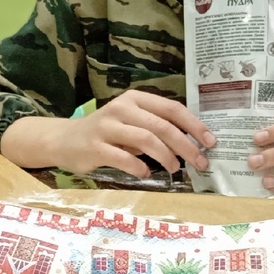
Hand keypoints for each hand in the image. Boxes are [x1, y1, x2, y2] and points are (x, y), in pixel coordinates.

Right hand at [2, 89, 215, 176]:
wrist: (63, 140)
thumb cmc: (105, 133)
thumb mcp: (130, 122)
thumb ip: (155, 128)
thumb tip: (191, 143)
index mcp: (135, 99)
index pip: (171, 108)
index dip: (194, 125)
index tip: (210, 141)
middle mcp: (121, 109)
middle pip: (161, 126)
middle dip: (185, 145)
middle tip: (200, 162)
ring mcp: (106, 127)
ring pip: (145, 139)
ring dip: (166, 157)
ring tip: (175, 169)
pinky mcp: (94, 147)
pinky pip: (123, 158)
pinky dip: (139, 168)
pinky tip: (146, 174)